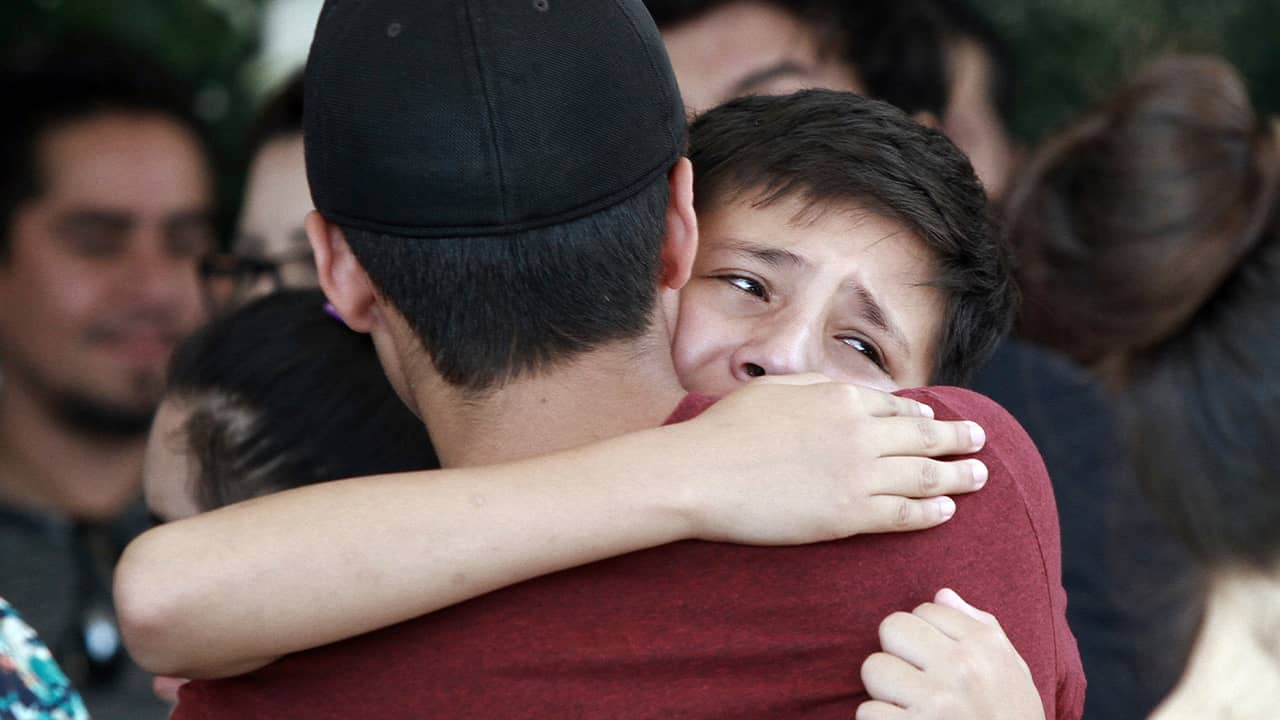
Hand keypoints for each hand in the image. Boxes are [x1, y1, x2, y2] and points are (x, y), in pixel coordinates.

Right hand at [672, 375, 986, 543]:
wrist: (701, 473)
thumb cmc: (727, 429)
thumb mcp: (776, 388)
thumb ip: (819, 386)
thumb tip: (848, 390)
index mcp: (842, 398)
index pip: (898, 407)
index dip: (923, 415)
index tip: (936, 420)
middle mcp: (860, 433)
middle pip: (925, 438)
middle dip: (959, 439)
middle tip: (980, 441)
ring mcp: (858, 475)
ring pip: (925, 476)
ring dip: (958, 475)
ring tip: (979, 476)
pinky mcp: (849, 515)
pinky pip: (904, 515)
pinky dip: (932, 512)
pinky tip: (947, 511)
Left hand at [858, 589, 1044, 719]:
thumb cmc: (1011, 719)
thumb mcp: (1013, 672)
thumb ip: (981, 628)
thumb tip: (942, 593)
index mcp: (986, 646)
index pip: (925, 609)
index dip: (924, 636)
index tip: (938, 662)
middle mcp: (962, 667)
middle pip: (891, 628)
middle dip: (898, 655)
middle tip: (916, 682)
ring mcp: (937, 701)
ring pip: (873, 668)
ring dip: (885, 693)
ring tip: (911, 709)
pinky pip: (867, 712)